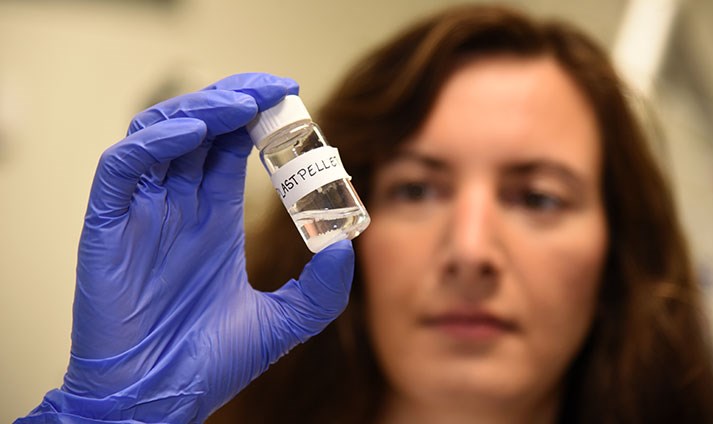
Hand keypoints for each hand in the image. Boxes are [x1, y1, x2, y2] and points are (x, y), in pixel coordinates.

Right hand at [17, 73, 353, 422]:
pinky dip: (154, 144)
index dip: (259, 119)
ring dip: (201, 111)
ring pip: (160, 134)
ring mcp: (142, 212)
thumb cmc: (206, 362)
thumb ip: (319, 290)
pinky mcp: (109, 227)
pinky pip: (123, 168)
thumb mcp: (280, 323)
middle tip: (275, 90)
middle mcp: (177, 206)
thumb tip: (345, 245)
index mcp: (212, 218)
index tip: (295, 102)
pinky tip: (195, 136)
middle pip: (200, 128)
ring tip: (243, 106)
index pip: (232, 146)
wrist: (155, 401)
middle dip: (235, 100)